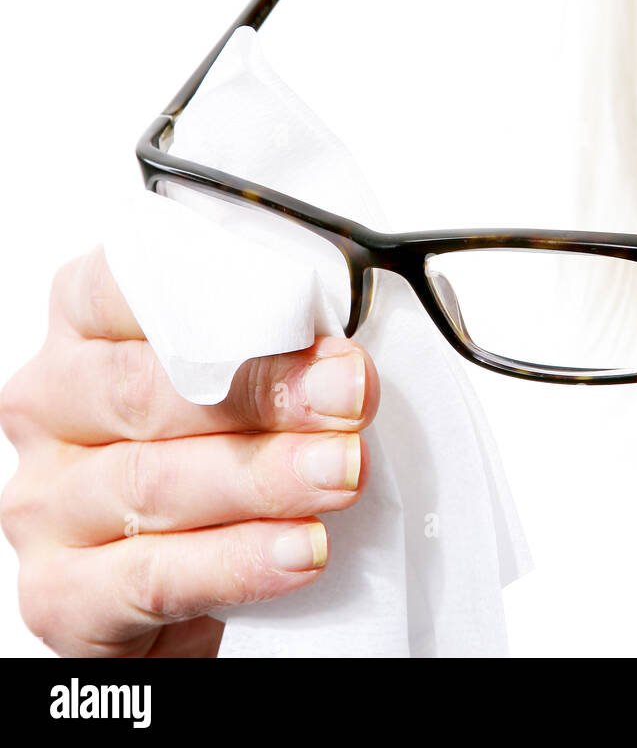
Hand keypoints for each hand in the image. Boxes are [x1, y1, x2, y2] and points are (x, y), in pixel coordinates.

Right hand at [0, 247, 377, 656]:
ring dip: (264, 477)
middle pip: (144, 387)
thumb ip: (264, 357)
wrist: (174, 585)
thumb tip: (338, 365)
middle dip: (262, 391)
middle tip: (349, 397)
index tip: (310, 321)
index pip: (124, 287)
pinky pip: (152, 577)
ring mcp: (43, 502)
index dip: (221, 302)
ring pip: (153, 483)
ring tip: (342, 471)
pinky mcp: (57, 594)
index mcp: (81, 330)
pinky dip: (237, 562)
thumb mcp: (230, 387)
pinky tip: (301, 550)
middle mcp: (48, 408)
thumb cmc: (204, 455)